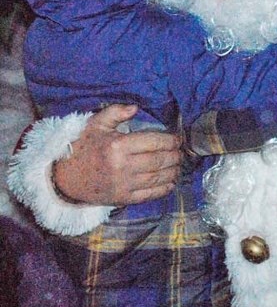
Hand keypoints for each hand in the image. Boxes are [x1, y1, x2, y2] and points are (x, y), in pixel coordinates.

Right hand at [53, 104, 181, 205]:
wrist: (65, 178)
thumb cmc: (83, 147)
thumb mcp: (96, 124)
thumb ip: (116, 112)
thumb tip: (136, 107)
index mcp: (118, 146)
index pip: (153, 142)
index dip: (170, 140)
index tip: (177, 139)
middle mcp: (123, 166)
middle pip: (159, 160)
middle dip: (175, 155)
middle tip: (181, 151)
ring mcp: (123, 185)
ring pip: (157, 178)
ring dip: (173, 171)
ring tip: (178, 164)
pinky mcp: (123, 199)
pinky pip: (149, 195)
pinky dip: (164, 189)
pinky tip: (171, 182)